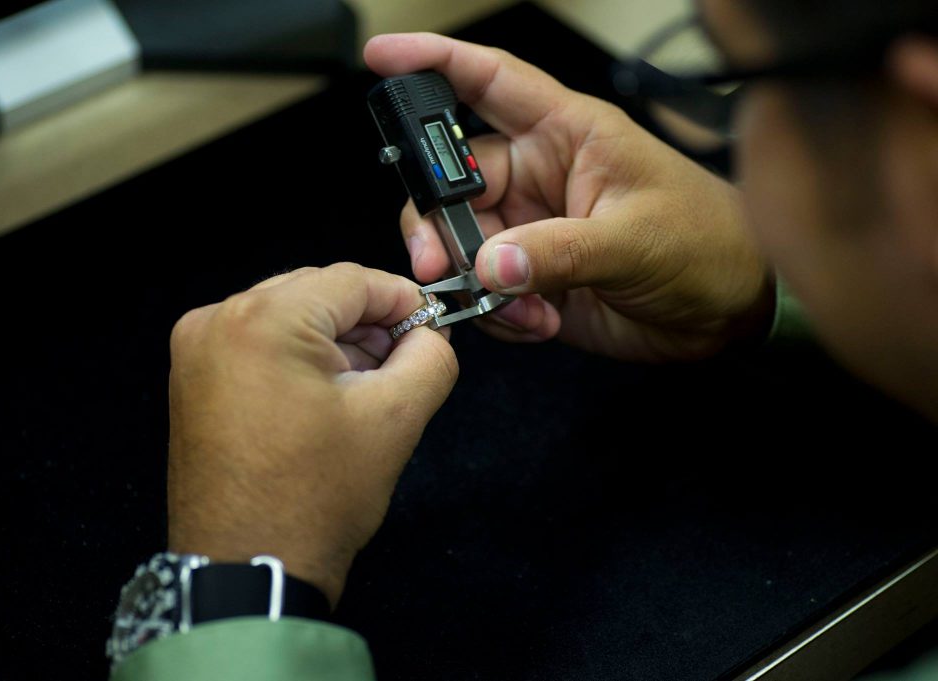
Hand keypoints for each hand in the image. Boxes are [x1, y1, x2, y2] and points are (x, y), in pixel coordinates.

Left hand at [167, 263, 457, 606]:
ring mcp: (195, 349)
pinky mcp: (191, 377)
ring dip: (332, 342)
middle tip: (401, 365)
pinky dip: (296, 358)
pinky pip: (258, 342)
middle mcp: (216, 320)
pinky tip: (323, 398)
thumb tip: (430, 334)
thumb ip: (430, 358)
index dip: (402, 301)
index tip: (431, 329)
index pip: (351, 280)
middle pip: (315, 293)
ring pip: (288, 316)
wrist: (247, 569)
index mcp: (262, 320)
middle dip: (366, 324)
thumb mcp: (395, 419)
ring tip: (363, 390)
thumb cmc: (315, 498)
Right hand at [364, 34, 774, 361]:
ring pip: (461, 243)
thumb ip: (559, 251)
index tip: (381, 56)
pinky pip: (483, 288)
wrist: (731, 312)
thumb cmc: (709, 244)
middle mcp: (540, 176)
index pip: (491, 81)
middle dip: (435, 223)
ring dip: (472, 280)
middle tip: (439, 263)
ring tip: (520, 304)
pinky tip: (537, 319)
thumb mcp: (635, 239)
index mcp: (568, 134)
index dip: (434, 61)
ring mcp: (532, 228)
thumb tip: (491, 263)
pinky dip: (495, 311)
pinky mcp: (533, 277)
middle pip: (452, 181)